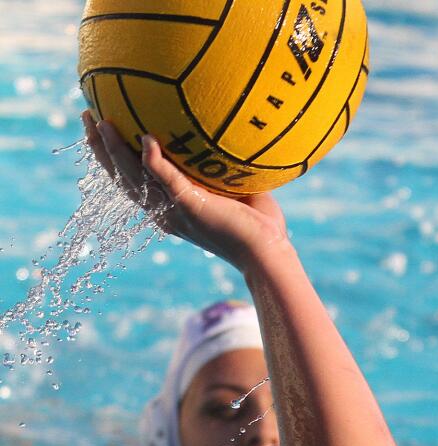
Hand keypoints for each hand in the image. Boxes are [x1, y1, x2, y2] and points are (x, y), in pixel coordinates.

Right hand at [82, 111, 288, 276]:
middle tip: (87, 117)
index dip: (114, 157)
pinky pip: (167, 181)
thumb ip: (222, 168)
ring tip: (100, 121)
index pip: (134, 181)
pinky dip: (154, 161)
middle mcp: (166, 212)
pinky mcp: (192, 206)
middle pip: (122, 178)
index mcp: (172, 210)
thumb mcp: (236, 191)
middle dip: (101, 149)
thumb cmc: (260, 227)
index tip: (102, 129)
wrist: (268, 253)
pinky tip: (146, 139)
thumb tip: (227, 135)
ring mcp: (176, 210)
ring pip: (134, 178)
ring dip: (115, 150)